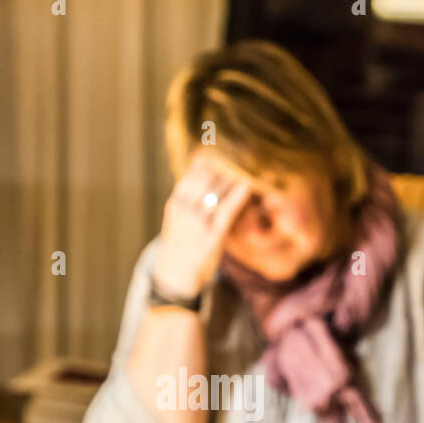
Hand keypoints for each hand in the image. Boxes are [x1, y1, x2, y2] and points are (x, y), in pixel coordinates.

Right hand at [153, 151, 254, 298]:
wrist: (174, 278)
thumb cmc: (179, 247)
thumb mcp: (177, 219)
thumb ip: (189, 199)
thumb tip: (207, 176)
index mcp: (175, 202)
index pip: (194, 170)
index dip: (211, 155)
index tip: (226, 144)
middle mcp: (185, 208)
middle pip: (208, 175)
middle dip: (226, 161)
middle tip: (244, 148)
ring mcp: (198, 222)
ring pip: (218, 188)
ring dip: (234, 173)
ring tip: (249, 161)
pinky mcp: (212, 236)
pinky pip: (228, 208)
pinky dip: (239, 193)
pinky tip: (249, 183)